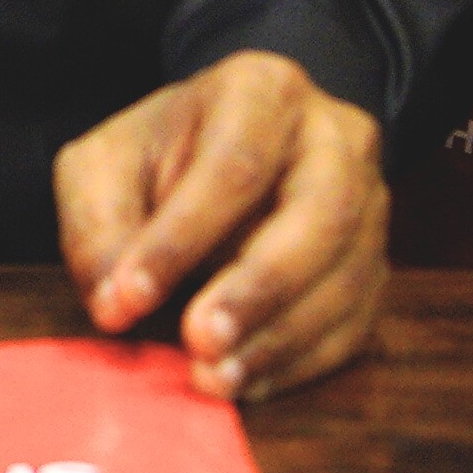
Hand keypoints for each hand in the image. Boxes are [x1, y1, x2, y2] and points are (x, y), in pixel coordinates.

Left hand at [54, 53, 386, 401]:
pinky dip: (303, 362)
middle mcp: (334, 138)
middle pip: (320, 212)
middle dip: (257, 287)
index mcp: (263, 90)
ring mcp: (370, 202)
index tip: (128, 295)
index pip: (234, 162)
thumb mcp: (105, 164)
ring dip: (282, 337)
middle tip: (198, 342)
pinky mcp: (375, 264)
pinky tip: (250, 381)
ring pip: (349, 274)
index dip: (181, 236)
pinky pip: (358, 321)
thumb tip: (113, 301)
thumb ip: (97, 221)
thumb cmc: (163, 156)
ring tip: (215, 377)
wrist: (231, 148)